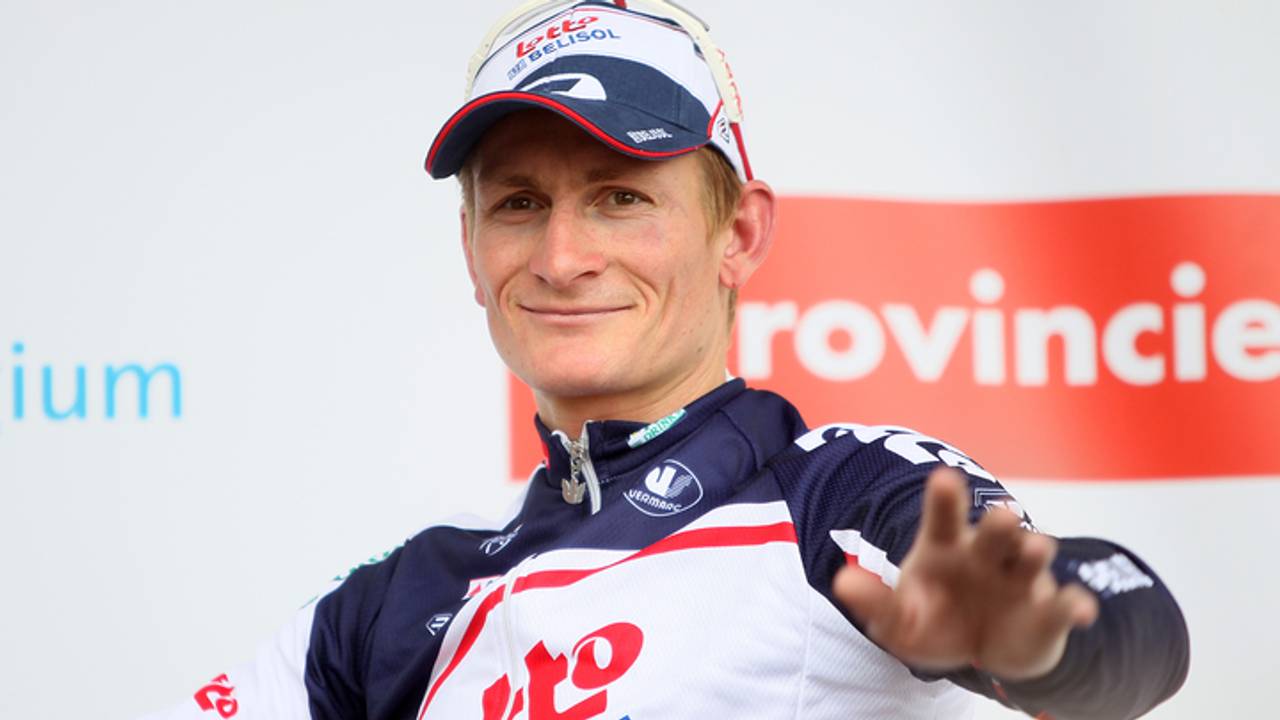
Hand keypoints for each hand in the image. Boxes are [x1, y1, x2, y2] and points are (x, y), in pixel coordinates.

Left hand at [833, 468, 1098, 680]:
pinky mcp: (1047, 611)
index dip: (945, 499)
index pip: (943, 517)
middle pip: (995, 531)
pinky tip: (1080, 610)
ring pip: (1032, 557)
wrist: (982, 652)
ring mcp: (1020, 579)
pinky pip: (1063, 605)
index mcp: (946, 548)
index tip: (945, 478)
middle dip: (999, 523)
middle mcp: (986, 554)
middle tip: (1001, 514)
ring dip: (1036, 551)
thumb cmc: (934, 620)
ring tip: (1036, 547)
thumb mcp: (898, 620)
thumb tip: (841, 580)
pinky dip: (1074, 606)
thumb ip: (874, 602)